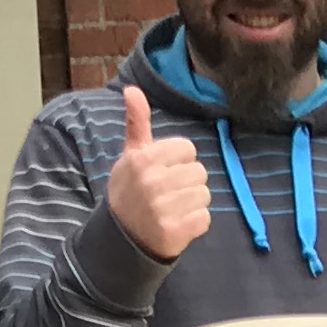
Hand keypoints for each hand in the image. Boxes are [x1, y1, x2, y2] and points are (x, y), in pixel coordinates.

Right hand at [102, 84, 210, 261]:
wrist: (121, 237)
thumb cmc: (130, 190)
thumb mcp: (130, 155)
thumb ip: (136, 123)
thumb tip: (132, 89)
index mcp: (143, 158)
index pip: (188, 148)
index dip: (179, 160)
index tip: (163, 171)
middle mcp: (153, 181)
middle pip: (200, 172)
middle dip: (187, 182)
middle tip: (167, 193)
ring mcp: (164, 208)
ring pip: (204, 195)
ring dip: (192, 203)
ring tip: (172, 208)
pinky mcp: (176, 231)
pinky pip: (205, 218)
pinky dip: (195, 223)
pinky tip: (177, 224)